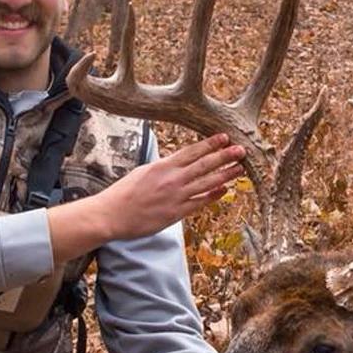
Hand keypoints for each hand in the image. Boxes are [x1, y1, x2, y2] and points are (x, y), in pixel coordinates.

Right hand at [101, 133, 244, 238]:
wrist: (110, 214)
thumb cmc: (123, 193)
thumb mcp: (143, 172)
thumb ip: (163, 167)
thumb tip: (176, 162)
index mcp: (162, 166)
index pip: (192, 151)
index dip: (210, 144)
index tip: (225, 137)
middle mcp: (172, 179)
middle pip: (204, 165)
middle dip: (225, 156)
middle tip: (242, 150)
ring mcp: (176, 196)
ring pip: (207, 183)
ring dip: (225, 175)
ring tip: (240, 168)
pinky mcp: (176, 213)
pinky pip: (199, 202)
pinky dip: (213, 195)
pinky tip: (225, 190)